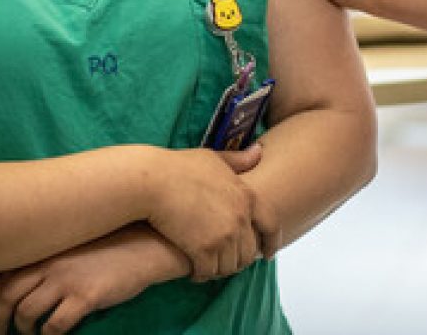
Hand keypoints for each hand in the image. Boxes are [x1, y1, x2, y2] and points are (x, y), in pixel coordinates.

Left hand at [0, 226, 187, 334]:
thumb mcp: (78, 244)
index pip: (4, 274)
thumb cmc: (114, 243)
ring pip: (26, 314)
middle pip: (8, 296)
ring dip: (22, 331)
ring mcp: (67, 279)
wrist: (148, 246)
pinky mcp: (85, 297)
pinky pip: (54, 326)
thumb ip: (52, 255)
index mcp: (48, 247)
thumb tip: (26, 281)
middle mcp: (52, 261)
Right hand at [145, 144, 264, 282]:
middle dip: (240, 260)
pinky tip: (195, 270)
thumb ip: (238, 160)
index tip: (268, 254)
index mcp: (247, 196)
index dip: (272, 242)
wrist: (154, 182)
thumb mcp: (214, 158)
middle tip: (226, 262)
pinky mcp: (203, 251)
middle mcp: (240, 218)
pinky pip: (209, 273)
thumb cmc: (181, 167)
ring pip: (230, 266)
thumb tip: (258, 152)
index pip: (271, 225)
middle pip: (249, 252)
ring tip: (210, 267)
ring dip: (220, 269)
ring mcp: (223, 236)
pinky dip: (203, 275)